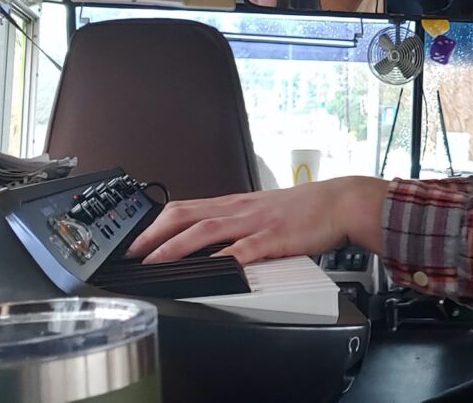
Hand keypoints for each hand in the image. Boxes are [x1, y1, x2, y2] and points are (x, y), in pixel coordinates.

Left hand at [126, 176, 389, 264]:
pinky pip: (243, 249)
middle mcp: (239, 209)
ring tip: (155, 262)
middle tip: (132, 253)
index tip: (135, 239)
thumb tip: (210, 242)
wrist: (340, 202)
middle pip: (186, 214)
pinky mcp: (273, 237)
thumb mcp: (264, 210)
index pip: (185, 207)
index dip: (156, 222)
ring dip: (176, 246)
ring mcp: (255, 222)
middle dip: (155, 234)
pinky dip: (222, 259)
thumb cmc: (305, 208)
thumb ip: (238, 223)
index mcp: (235, 204)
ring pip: (206, 230)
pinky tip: (208, 269)